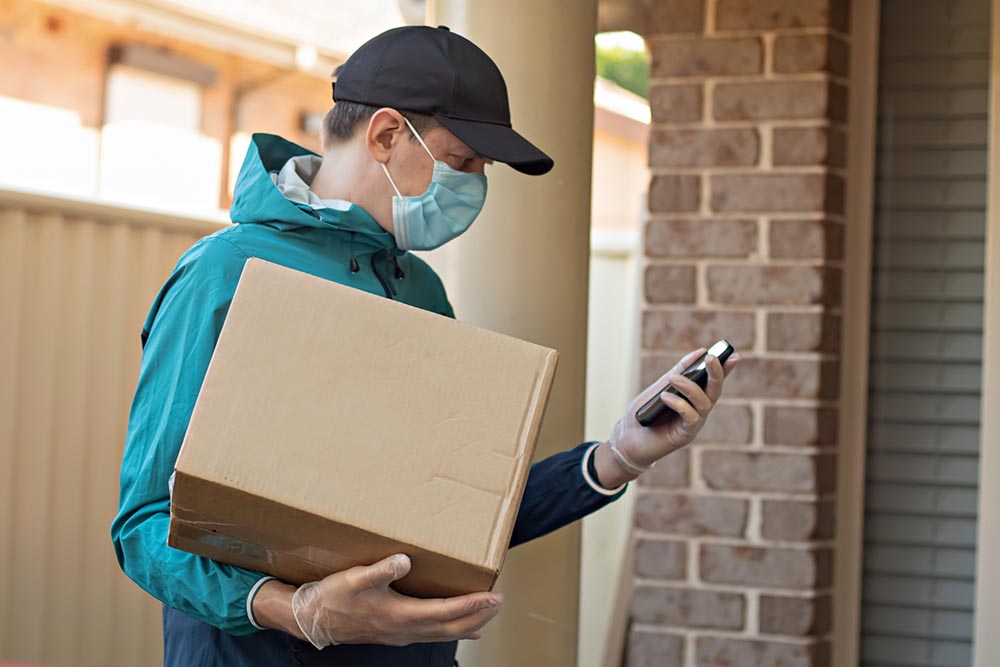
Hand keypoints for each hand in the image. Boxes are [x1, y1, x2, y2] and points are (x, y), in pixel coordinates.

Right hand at [288, 554, 501, 648]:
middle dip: (478, 615)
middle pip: (451, 627)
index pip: (446, 611)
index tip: (493, 597)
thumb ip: (381, 570)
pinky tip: (459, 628)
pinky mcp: (394, 633)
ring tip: (487, 612)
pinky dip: (451, 630)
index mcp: (400, 615)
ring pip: (443, 633)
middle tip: (499, 603)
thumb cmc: (333, 598)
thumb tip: (404, 560)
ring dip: (468, 623)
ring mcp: (400, 634)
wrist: (312, 619)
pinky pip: (431, 634)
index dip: (472, 605)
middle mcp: (404, 629)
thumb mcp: (355, 578)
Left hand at [595, 348, 740, 486]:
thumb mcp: (661, 386)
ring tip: (673, 378)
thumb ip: (679, 371)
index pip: (713, 381)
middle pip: (715, 391)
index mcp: (694, 398)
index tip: (734, 355)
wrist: (628, 439)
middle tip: (712, 358)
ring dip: (690, 387)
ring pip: (704, 403)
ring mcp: (693, 424)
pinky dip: (679, 404)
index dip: (726, 369)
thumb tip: (700, 352)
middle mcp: (698, 410)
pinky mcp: (685, 435)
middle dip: (717, 373)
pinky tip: (665, 397)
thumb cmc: (645, 413)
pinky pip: (690, 417)